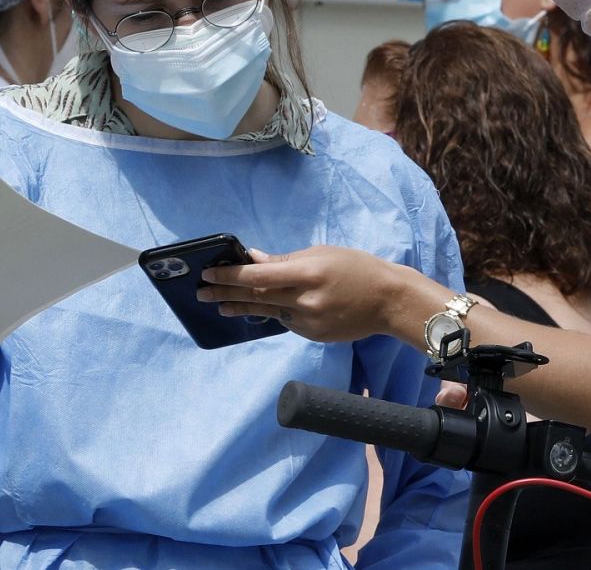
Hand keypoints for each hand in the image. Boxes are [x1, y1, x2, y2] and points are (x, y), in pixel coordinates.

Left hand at [197, 245, 427, 342]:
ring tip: (220, 306)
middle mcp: (304, 300)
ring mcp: (308, 321)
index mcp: (306, 273)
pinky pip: (287, 321)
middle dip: (226, 293)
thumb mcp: (322, 254)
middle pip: (256, 296)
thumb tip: (254, 259)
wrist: (389, 301)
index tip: (209, 273)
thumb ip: (286, 260)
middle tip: (201, 293)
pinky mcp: (313, 335)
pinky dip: (273, 313)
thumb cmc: (357, 268)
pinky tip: (261, 308)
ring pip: (268, 312)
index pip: (258, 275)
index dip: (230, 275)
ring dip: (241, 307)